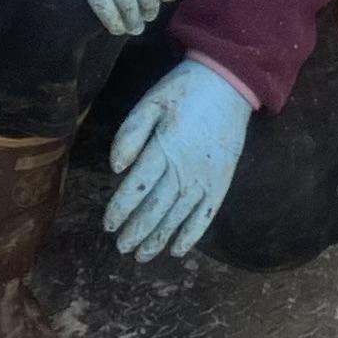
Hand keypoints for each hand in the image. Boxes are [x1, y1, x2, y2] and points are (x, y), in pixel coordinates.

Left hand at [104, 61, 252, 258]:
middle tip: (122, 248)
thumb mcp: (151, 101)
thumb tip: (115, 168)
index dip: (120, 209)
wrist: (229, 82)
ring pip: (178, 217)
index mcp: (164, 148)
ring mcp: (205, 178)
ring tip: (142, 255)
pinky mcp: (221, 181)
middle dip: (136, 231)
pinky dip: (192, 234)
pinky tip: (178, 249)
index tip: (108, 225)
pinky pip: (206, 214)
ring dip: (159, 239)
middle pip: (155, 209)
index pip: (137, 188)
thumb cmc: (184, 90)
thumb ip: (131, 133)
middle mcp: (184, 169)